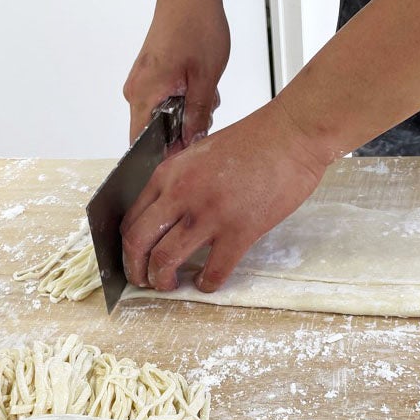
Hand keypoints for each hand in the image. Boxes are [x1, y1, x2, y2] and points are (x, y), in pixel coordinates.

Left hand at [120, 100, 330, 291]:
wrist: (291, 134)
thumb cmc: (254, 141)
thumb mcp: (200, 155)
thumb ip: (180, 183)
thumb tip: (168, 215)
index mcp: (169, 174)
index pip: (132, 219)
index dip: (127, 247)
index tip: (134, 259)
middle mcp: (181, 194)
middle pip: (139, 242)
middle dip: (137, 269)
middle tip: (144, 280)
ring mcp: (209, 214)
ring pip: (166, 259)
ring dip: (162, 280)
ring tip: (169, 285)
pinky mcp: (239, 231)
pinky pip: (214, 270)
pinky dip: (206, 284)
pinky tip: (207, 282)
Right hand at [123, 0, 228, 145]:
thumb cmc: (194, 26)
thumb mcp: (205, 78)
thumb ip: (197, 114)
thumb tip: (191, 141)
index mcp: (144, 94)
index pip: (140, 143)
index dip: (162, 154)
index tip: (183, 156)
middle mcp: (136, 91)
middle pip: (153, 132)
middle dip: (180, 131)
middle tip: (203, 115)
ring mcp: (140, 82)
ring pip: (160, 116)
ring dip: (185, 113)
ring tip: (203, 93)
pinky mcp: (148, 75)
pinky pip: (162, 100)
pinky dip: (181, 99)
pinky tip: (196, 86)